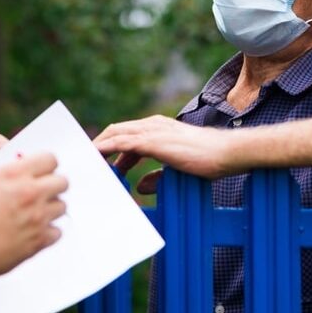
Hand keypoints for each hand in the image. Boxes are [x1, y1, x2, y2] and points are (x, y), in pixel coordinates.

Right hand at [0, 152, 67, 280]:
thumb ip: (4, 174)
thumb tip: (20, 171)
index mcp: (13, 174)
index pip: (49, 159)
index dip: (46, 165)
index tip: (43, 172)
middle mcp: (29, 193)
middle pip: (62, 182)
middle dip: (52, 185)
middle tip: (42, 192)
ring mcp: (36, 218)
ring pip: (62, 206)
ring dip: (50, 209)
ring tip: (33, 214)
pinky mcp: (38, 241)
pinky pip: (57, 232)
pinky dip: (47, 232)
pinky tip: (33, 231)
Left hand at [94, 115, 234, 193]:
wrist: (227, 152)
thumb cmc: (209, 159)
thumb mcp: (176, 169)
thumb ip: (157, 176)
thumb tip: (141, 186)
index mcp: (158, 129)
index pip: (125, 134)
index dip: (109, 147)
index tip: (98, 161)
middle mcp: (152, 125)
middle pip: (115, 131)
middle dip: (98, 146)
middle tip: (85, 163)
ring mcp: (153, 131)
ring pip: (115, 134)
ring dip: (98, 147)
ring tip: (84, 162)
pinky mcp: (154, 141)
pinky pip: (122, 143)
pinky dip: (106, 149)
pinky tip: (95, 157)